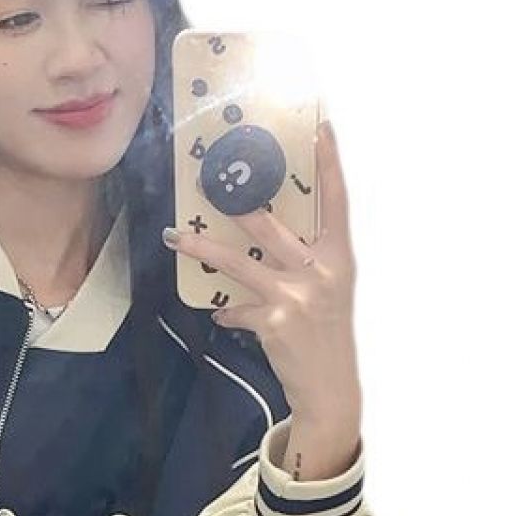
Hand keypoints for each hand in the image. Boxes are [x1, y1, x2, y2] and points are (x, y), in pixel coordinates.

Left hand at [165, 119, 360, 422]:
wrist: (330, 387)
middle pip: (271, 226)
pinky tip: (222, 311)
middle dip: (238, 201)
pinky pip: (237, 308)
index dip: (331, 165)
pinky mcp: (273, 322)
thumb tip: (264, 237)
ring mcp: (295, 297)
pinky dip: (229, 310)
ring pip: (239, 263)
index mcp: (339, 260)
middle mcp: (320, 273)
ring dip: (203, 249)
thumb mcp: (330, 293)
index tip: (322, 129)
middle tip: (211, 178)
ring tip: (175, 237)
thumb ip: (306, 263)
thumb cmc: (327, 336)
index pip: (337, 202)